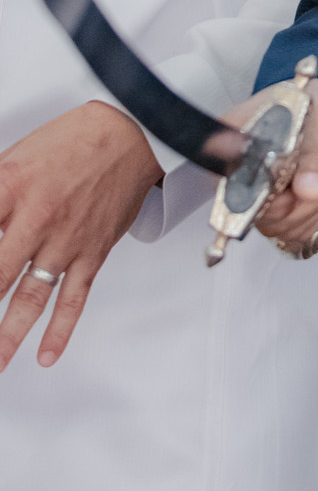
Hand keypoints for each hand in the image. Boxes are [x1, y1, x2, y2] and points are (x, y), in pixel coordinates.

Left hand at [0, 103, 163, 369]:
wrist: (132, 135)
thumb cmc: (72, 141)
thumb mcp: (16, 156)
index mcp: (11, 185)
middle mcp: (37, 216)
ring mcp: (66, 239)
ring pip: (30, 297)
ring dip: (7, 334)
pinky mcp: (92, 252)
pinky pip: (75, 298)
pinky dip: (60, 330)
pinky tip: (46, 355)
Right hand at [229, 78, 317, 251]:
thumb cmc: (316, 104)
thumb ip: (317, 152)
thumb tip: (307, 188)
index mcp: (235, 134)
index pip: (231, 178)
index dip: (267, 191)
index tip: (297, 182)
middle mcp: (234, 168)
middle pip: (254, 213)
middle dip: (300, 203)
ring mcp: (249, 194)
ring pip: (276, 228)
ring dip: (313, 209)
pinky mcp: (268, 212)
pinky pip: (290, 234)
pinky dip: (316, 218)